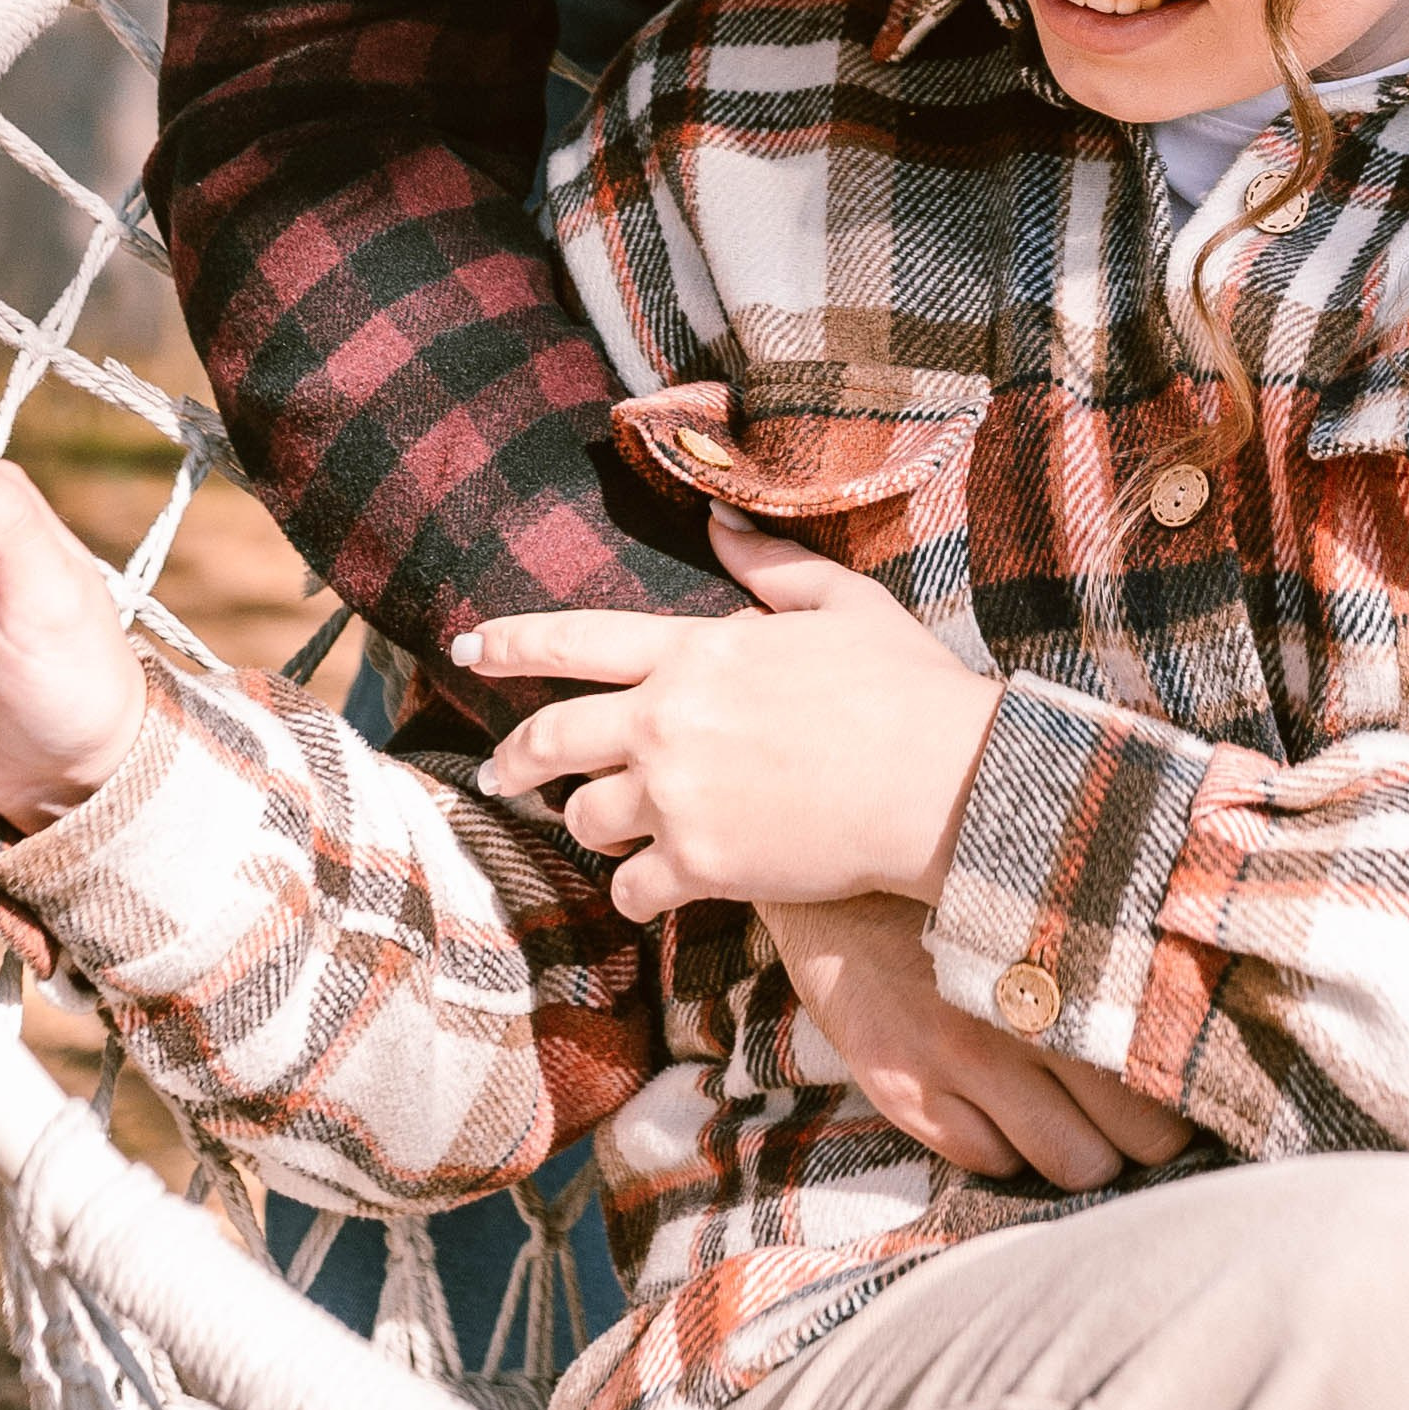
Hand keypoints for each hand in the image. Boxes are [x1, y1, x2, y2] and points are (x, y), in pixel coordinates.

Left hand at [463, 507, 1002, 923]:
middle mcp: (668, 720)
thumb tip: (717, 517)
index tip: (468, 650)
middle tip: (497, 771)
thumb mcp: (842, 603)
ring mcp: (677, 796)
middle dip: (515, 757)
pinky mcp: (701, 865)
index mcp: (697, 650)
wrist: (940, 782)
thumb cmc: (905, 687)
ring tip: (604, 831)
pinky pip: (631, 889)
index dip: (513, 643)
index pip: (577, 639)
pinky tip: (650, 891)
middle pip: (554, 737)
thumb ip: (769, 564)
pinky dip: (634, 892)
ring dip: (588, 825)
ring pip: (586, 817)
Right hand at [763, 891, 1193, 1188]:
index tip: (1185, 1083)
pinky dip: (1003, 1147)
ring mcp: (960, 1058)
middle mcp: (1027, 1015)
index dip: (1188, 1091)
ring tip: (1068, 1115)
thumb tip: (1197, 969)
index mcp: (1078, 959)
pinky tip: (996, 1103)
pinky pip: (986, 1160)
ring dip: (1078, 1150)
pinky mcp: (900, 1086)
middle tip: (1132, 1110)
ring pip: (1069, 1163)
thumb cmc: (955, 864)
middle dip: (1144, 1135)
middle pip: (1137, 1134)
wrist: (826, 849)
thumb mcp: (1046, 881)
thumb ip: (1115, 930)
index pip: (1171, 1065)